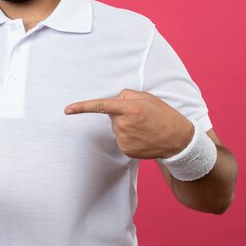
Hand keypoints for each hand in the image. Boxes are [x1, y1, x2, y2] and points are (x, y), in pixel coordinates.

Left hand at [65, 89, 193, 158]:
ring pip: (116, 128)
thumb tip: (113, 101)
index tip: (67, 110)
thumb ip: (126, 95)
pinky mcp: (126, 150)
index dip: (82, 107)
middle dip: (122, 113)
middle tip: (141, 116)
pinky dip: (129, 137)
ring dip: (126, 126)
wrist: (178, 139)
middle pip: (112, 115)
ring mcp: (124, 139)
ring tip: (144, 127)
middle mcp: (124, 124)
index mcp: (129, 108)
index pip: (101, 106)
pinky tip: (142, 137)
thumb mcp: (146, 97)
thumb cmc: (162, 115)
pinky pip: (120, 139)